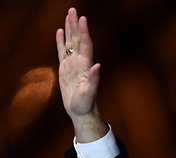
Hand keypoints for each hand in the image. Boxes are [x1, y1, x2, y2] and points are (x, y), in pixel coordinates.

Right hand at [56, 7, 106, 140]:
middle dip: (75, 25)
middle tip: (73, 10)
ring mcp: (72, 64)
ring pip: (70, 42)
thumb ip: (94, 79)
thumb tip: (97, 66)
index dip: (84, 32)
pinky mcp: (65, 68)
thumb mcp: (90, 93)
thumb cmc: (86, 104)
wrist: (81, 111)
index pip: (85, 45)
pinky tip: (59, 31)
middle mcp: (80, 62)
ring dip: (69, 29)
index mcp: (86, 66)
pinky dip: (61, 41)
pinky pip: (62, 51)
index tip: (83, 19)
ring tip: (68, 15)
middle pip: (77, 39)